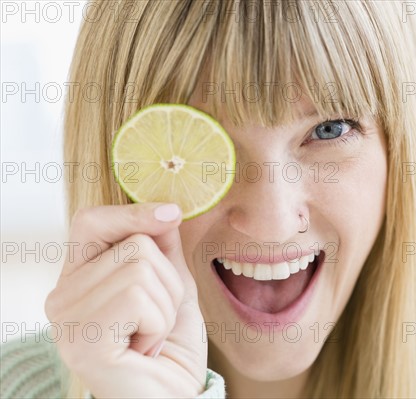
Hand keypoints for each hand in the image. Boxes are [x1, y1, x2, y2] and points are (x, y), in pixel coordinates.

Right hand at [45, 203, 206, 397]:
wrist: (174, 396)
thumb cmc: (171, 346)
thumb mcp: (172, 286)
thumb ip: (163, 249)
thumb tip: (165, 210)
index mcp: (79, 278)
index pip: (90, 222)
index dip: (132, 213)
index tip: (172, 213)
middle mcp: (62, 296)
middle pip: (134, 244)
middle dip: (168, 282)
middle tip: (156, 321)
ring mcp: (67, 319)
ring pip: (141, 268)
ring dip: (165, 306)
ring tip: (150, 336)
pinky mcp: (81, 340)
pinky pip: (137, 297)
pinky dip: (158, 323)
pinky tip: (144, 349)